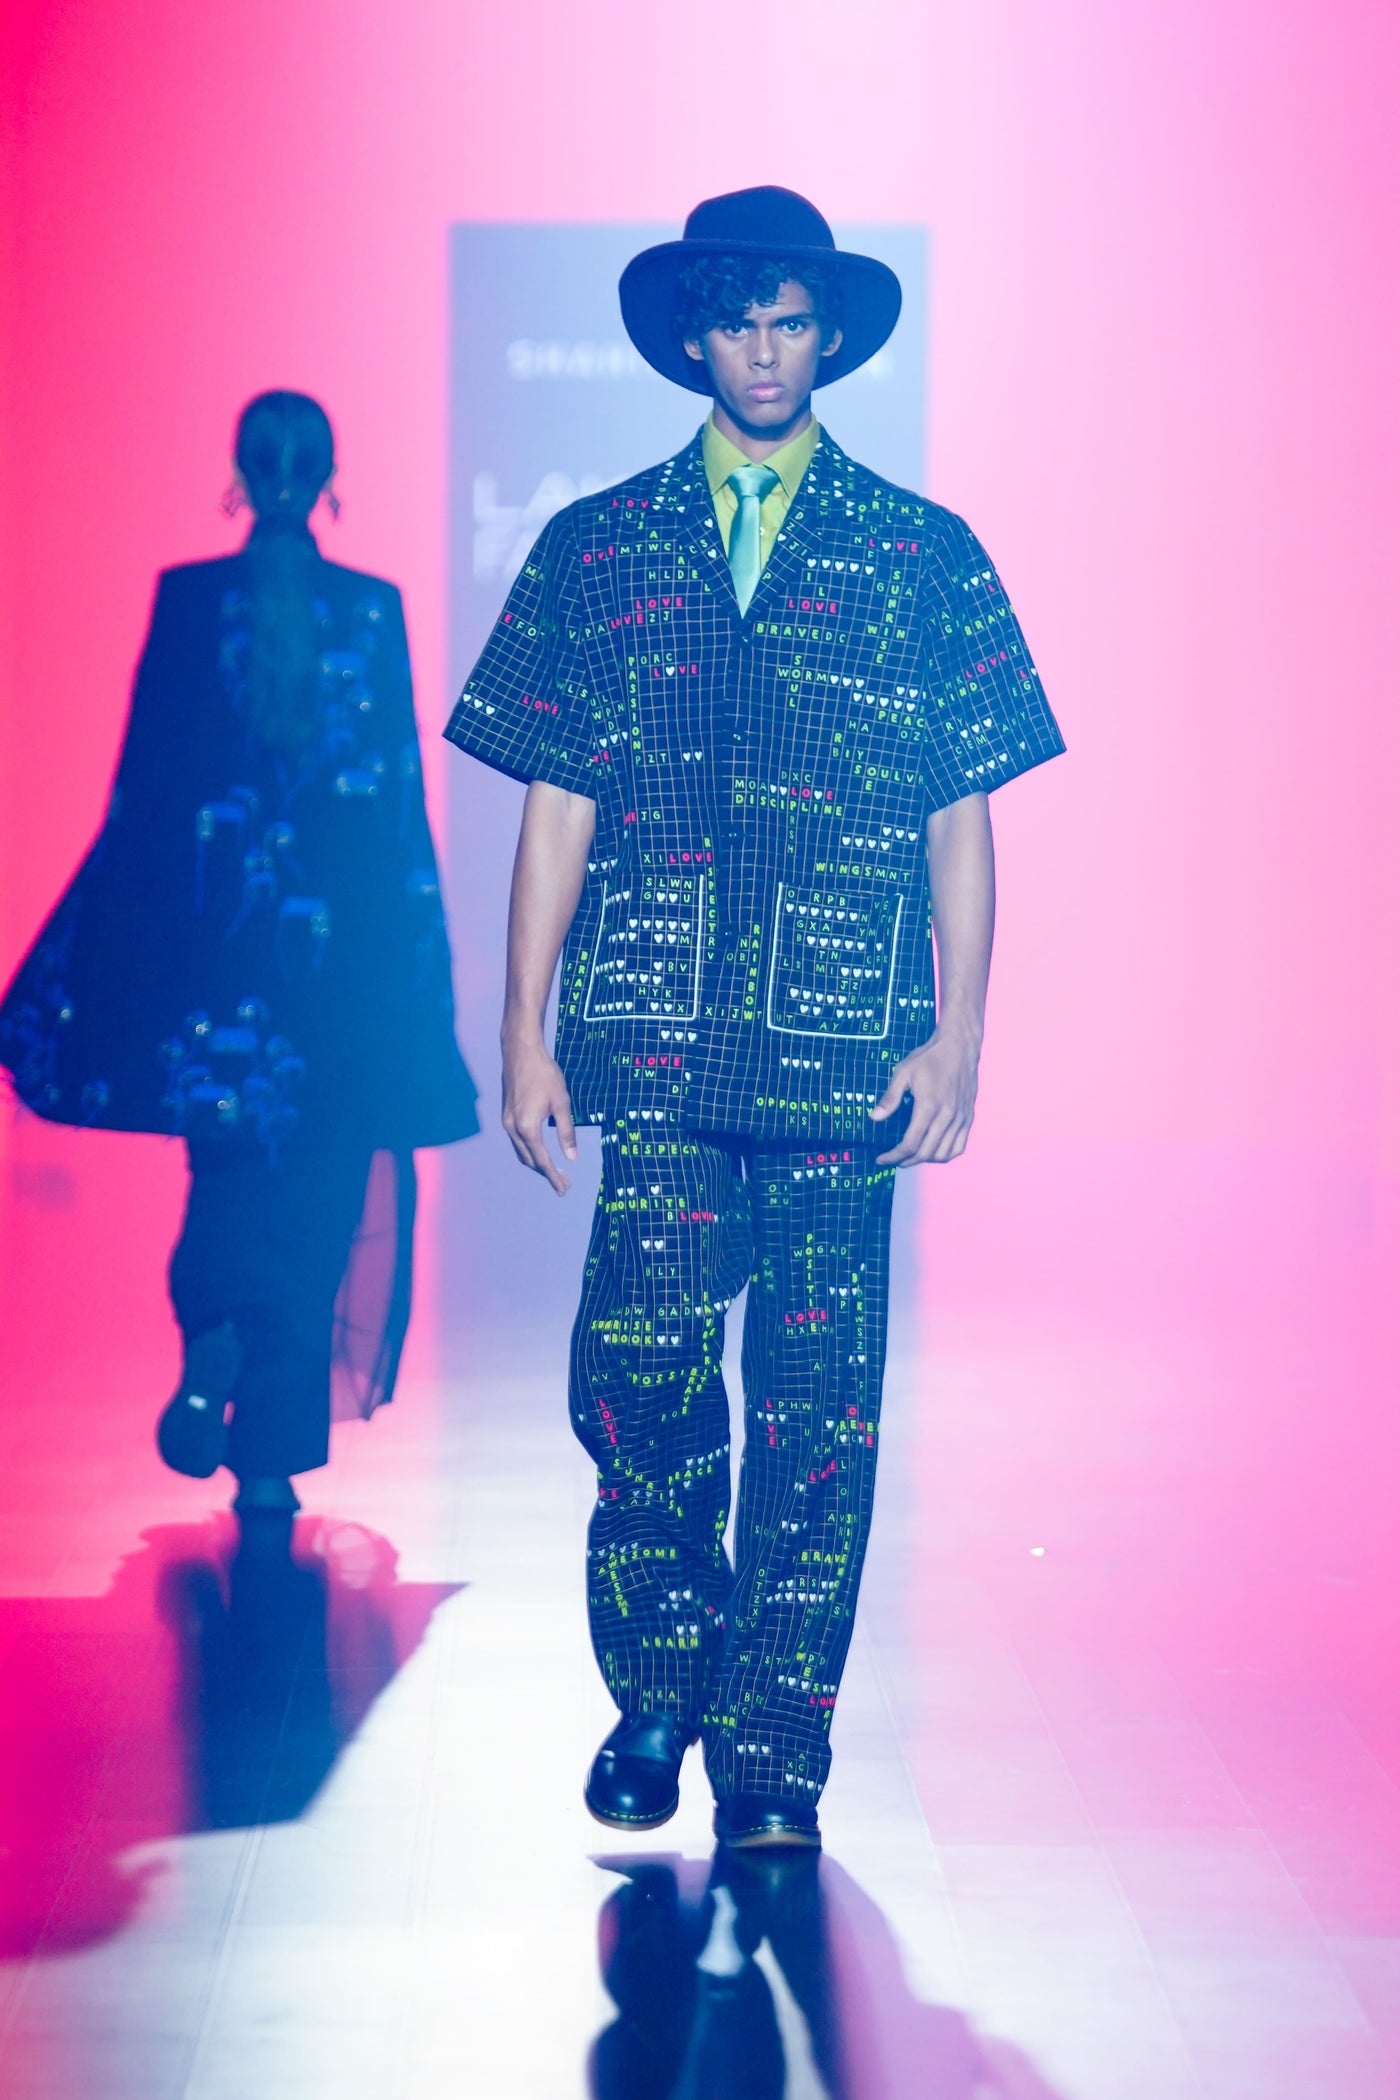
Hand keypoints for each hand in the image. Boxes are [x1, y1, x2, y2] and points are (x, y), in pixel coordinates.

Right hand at [502, 1030, 578, 1193]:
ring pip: (521, 1152)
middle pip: (529, 1160)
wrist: (521, 1051)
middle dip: (546, 1173)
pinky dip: (529, 1152)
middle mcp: (512, 1128)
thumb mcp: (561, 1103)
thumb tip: (572, 1158)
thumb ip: (566, 1132)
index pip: (542, 1160)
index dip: (554, 1177)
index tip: (564, 1189)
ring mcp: (506, 1122)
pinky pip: (517, 1142)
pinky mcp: (506, 1115)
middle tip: (564, 1183)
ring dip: (537, 1164)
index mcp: (527, 1127)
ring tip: (554, 1172)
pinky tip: (541, 1151)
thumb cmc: (544, 1074)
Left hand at [869, 1019, 981, 1166]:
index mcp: (929, 1106)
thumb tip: (874, 1118)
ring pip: (943, 1154)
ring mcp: (960, 1118)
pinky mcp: (968, 1117)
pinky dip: (945, 1155)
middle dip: (906, 1161)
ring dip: (925, 1160)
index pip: (910, 1144)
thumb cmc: (929, 1058)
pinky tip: (933, 1151)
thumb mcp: (903, 1072)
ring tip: (911, 1157)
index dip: (894, 1156)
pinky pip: (959, 1146)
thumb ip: (890, 1097)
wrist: (959, 1047)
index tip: (881, 1158)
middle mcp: (947, 1116)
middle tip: (893, 1160)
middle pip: (926, 1153)